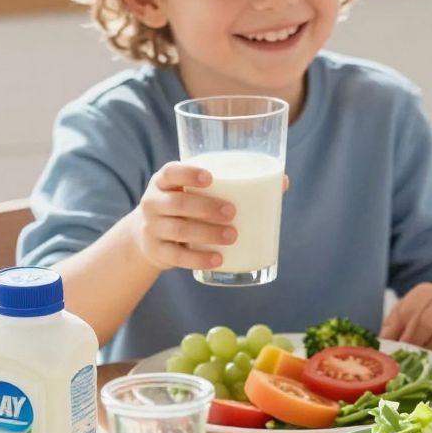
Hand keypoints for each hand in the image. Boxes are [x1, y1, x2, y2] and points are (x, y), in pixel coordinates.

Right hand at [130, 163, 287, 272]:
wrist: (149, 236)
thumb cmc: (185, 205)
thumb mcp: (196, 192)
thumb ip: (231, 185)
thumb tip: (282, 181)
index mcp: (164, 182)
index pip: (170, 172)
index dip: (188, 173)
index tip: (210, 177)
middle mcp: (154, 203)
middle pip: (177, 203)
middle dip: (205, 207)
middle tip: (232, 212)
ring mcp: (152, 229)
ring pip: (178, 231)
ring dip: (207, 233)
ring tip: (233, 235)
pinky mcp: (157, 252)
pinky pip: (177, 257)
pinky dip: (198, 259)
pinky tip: (218, 260)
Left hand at [381, 284, 431, 361]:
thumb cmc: (423, 318)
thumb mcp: (404, 316)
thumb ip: (391, 328)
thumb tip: (380, 346)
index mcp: (426, 292)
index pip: (411, 309)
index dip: (403, 332)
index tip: (397, 347)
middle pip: (428, 323)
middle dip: (415, 344)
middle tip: (408, 357)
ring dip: (431, 352)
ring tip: (422, 360)